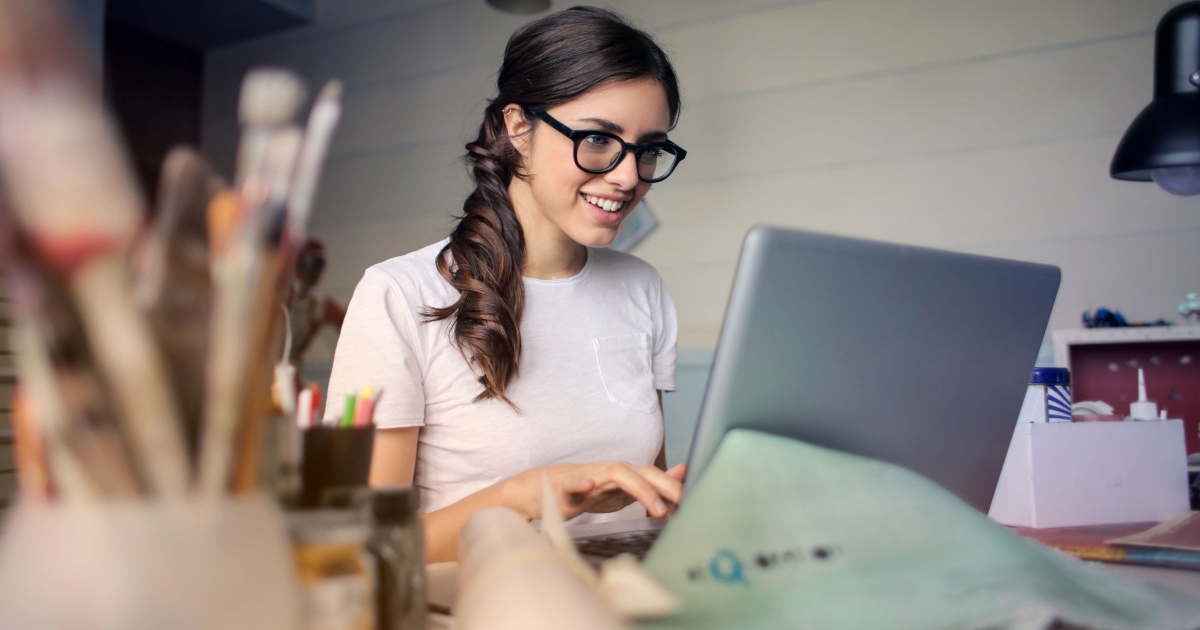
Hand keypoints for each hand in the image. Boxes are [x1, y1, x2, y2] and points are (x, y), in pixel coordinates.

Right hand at [507, 462, 686, 520]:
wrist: (547, 489)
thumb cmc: (589, 490)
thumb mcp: (624, 490)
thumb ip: (652, 484)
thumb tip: (683, 473)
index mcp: (626, 475)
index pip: (655, 477)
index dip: (674, 487)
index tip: (694, 502)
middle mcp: (611, 471)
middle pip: (642, 472)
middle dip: (665, 486)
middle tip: (684, 503)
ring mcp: (590, 476)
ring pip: (617, 475)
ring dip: (640, 489)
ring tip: (657, 509)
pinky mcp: (567, 485)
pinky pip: (574, 482)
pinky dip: (581, 483)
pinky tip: (589, 487)